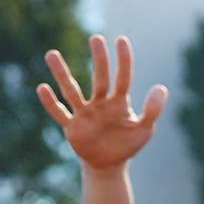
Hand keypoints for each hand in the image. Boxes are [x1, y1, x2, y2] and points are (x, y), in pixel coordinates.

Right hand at [37, 35, 166, 172]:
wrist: (108, 165)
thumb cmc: (127, 144)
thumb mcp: (144, 129)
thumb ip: (153, 110)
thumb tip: (161, 87)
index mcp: (119, 102)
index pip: (123, 78)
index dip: (124, 60)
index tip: (121, 40)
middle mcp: (100, 103)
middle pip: (100, 79)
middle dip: (99, 60)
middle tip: (96, 38)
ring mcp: (84, 113)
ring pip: (72, 91)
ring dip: (62, 74)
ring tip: (51, 54)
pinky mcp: (72, 127)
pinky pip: (60, 113)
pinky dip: (51, 103)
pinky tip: (42, 88)